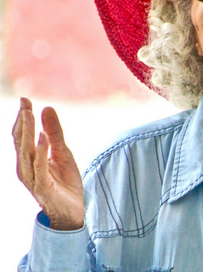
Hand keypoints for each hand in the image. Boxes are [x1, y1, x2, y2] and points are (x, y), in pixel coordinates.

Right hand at [12, 97, 84, 230]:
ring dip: (26, 133)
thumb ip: (55, 132)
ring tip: (29, 114)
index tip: (25, 99)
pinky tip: (43, 137)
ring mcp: (32, 178)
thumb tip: (47, 108)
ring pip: (26, 152)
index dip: (22, 117)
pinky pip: (40, 166)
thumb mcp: (63, 152)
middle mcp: (26, 168)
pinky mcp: (43, 186)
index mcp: (28, 159)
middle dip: (21, 121)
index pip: (21, 135)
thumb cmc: (64, 182)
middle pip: (20, 141)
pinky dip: (41, 151)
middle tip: (24, 103)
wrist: (73, 210)